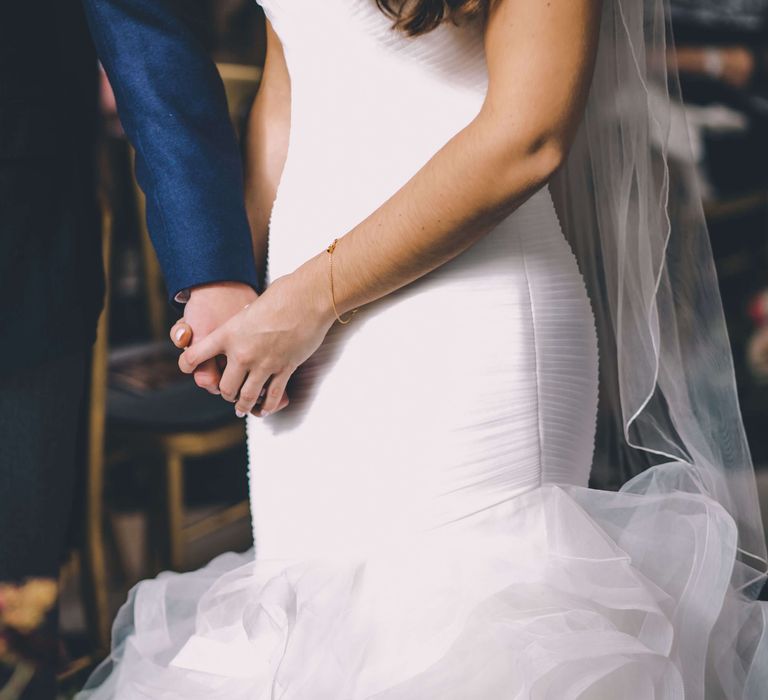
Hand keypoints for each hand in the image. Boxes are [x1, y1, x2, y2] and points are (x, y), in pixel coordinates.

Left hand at [178, 272, 334, 416]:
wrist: (307, 298)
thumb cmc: (282, 296)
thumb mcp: (250, 308)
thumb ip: (241, 324)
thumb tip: (241, 324)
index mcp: (229, 334)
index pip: (196, 355)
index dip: (188, 364)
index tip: (188, 369)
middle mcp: (242, 353)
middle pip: (226, 387)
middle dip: (227, 394)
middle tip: (229, 395)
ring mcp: (264, 363)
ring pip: (247, 397)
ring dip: (244, 406)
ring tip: (242, 409)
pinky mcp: (284, 369)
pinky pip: (272, 396)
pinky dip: (267, 406)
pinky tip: (264, 408)